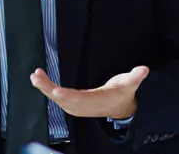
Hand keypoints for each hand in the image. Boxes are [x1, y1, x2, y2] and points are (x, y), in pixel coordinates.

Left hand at [30, 66, 149, 119]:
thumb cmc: (122, 93)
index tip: (56, 91)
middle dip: (49, 89)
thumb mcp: (130, 84)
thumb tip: (143, 70)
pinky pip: (57, 98)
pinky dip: (47, 89)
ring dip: (45, 88)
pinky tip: (39, 80)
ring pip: (58, 99)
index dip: (68, 96)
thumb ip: (135, 77)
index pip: (81, 100)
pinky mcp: (73, 103)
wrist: (120, 107)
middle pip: (64, 100)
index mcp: (98, 101)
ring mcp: (78, 106)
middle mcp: (85, 106)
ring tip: (35, 77)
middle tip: (38, 78)